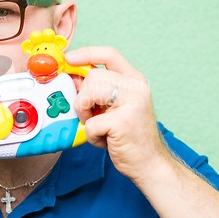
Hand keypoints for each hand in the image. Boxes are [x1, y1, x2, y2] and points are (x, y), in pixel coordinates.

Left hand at [65, 47, 170, 181]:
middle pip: (93, 76)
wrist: (150, 163)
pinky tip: (105, 141)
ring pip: (89, 94)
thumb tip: (72, 77)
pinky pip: (91, 123)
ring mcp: (132, 103)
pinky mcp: (122, 122)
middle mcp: (136, 88)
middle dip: (83, 97)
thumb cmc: (129, 136)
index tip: (69, 58)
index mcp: (134, 80)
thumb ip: (97, 89)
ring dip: (85, 114)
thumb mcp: (115, 106)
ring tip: (97, 127)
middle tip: (90, 115)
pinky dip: (92, 136)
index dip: (85, 53)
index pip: (109, 54)